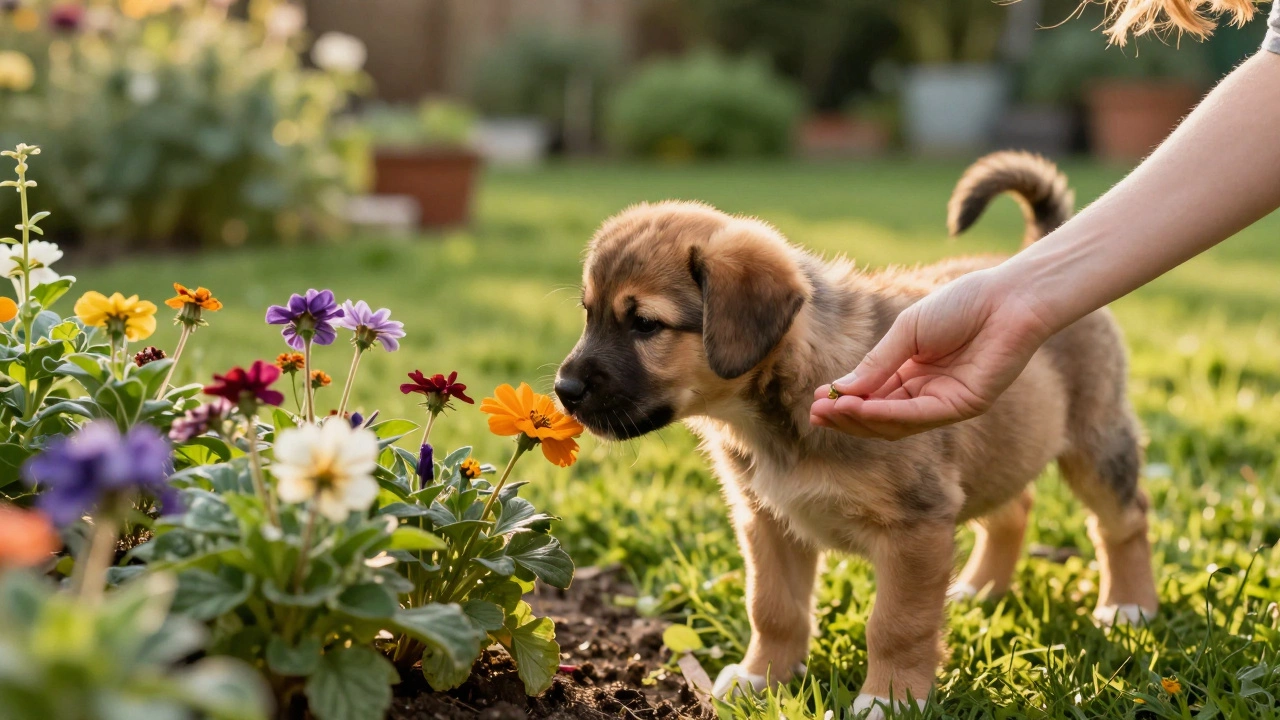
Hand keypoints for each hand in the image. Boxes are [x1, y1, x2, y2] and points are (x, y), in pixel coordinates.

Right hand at [809, 267, 1055, 439]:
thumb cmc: (962, 305)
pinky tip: (862, 408)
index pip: (874, 397)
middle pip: (881, 416)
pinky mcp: (965, 406)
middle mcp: (928, 392)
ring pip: (897, 423)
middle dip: (848, 416)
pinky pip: (920, 417)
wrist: (1008, 298)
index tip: (817, 401)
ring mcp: (947, 402)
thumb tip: (840, 390)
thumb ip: (878, 363)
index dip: (846, 401)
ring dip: (862, 419)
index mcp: (914, 372)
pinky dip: (888, 414)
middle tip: (817, 414)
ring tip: (832, 411)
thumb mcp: (908, 332)